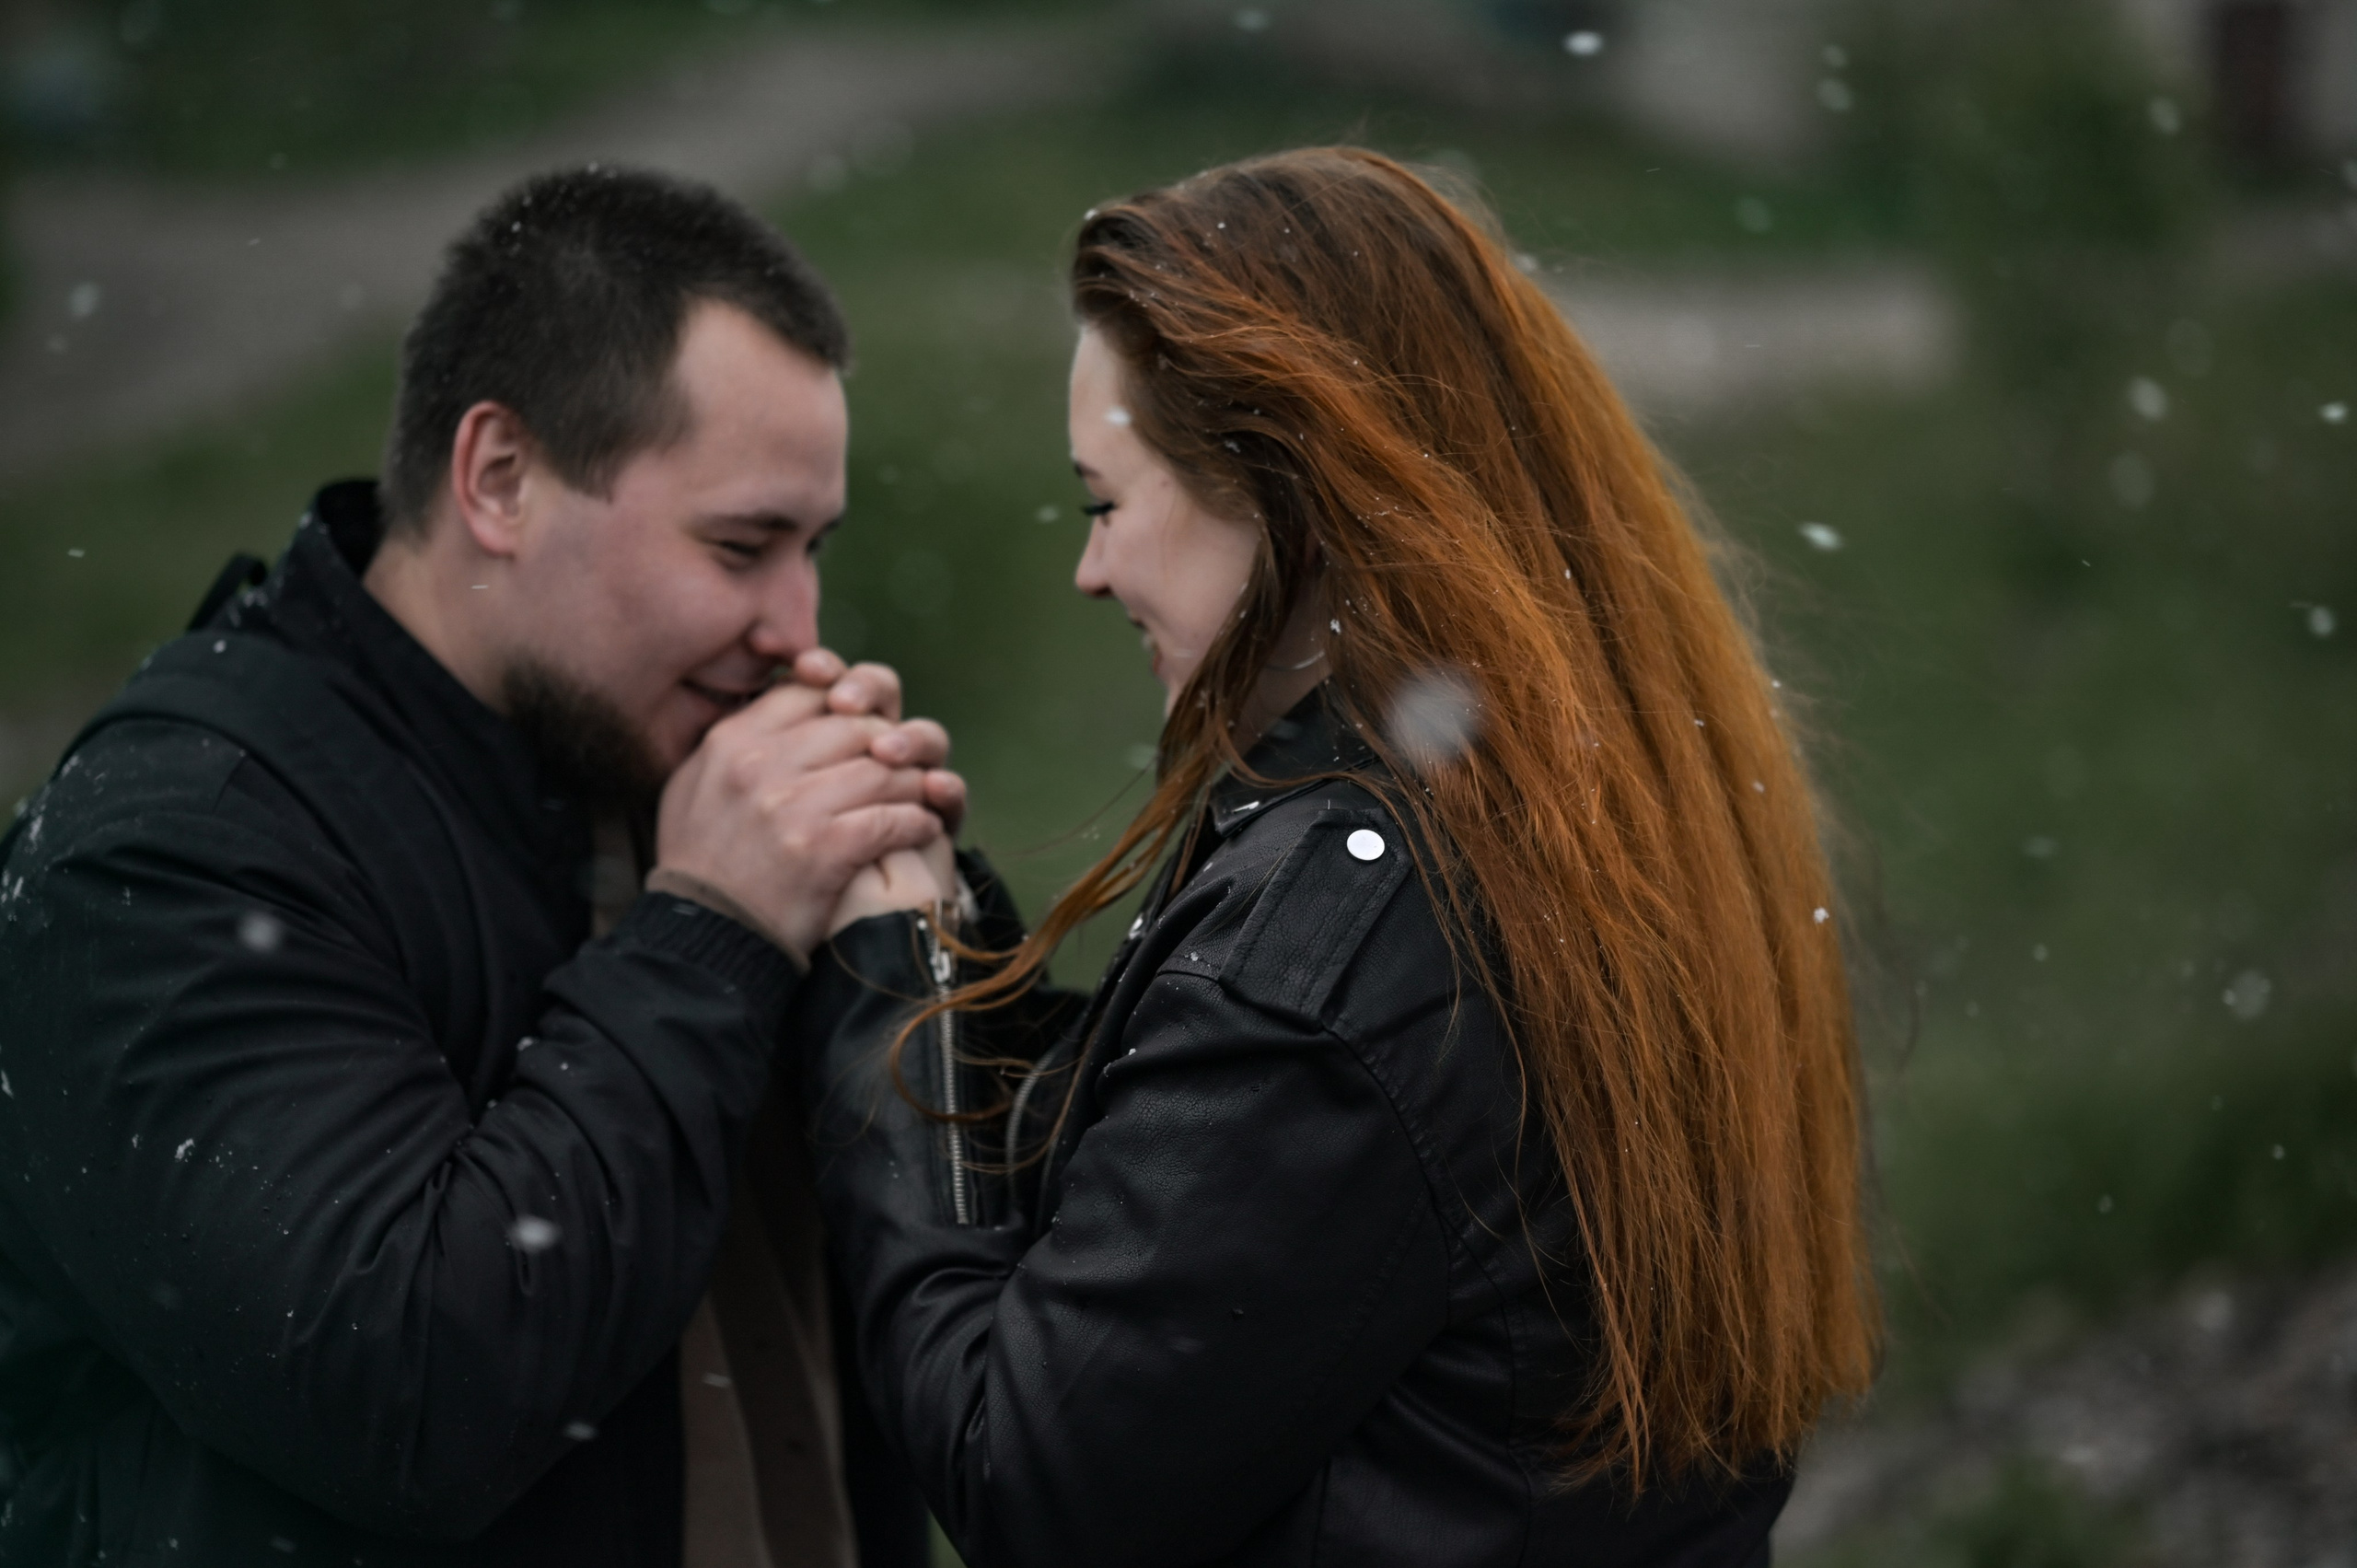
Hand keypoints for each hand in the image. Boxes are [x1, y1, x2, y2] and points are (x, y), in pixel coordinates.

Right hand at [655, 676, 959, 964]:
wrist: (705, 938)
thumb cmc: (702, 863)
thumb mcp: (694, 786)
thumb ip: (735, 742)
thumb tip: (783, 700)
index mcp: (731, 741)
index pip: (808, 691)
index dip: (847, 707)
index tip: (864, 732)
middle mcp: (760, 765)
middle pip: (855, 726)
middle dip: (890, 744)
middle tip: (905, 765)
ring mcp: (793, 806)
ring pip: (884, 770)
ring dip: (913, 784)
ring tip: (921, 797)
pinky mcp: (824, 849)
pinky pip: (893, 818)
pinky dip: (917, 822)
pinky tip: (922, 828)